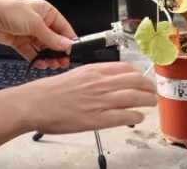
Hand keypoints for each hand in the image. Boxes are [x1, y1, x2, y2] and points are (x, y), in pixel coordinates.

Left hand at [0, 0, 75, 69]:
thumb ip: (51, 37)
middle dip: (58, 51)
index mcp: (46, 12)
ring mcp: (29, 32)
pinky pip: (31, 52)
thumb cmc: (10, 11)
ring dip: (48, 57)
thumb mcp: (35, 23)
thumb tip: (66, 45)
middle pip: (53, 40)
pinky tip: (40, 64)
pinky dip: (36, 59)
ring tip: (52, 65)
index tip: (72, 52)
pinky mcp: (19, 41)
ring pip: (43, 48)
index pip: (63, 27)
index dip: (68, 40)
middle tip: (63, 63)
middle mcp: (39, 22)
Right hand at [7, 62, 156, 133]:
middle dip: (148, 87)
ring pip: (134, 97)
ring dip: (147, 101)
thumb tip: (108, 81)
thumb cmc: (50, 91)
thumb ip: (93, 77)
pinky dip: (135, 117)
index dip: (139, 74)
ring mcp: (99, 101)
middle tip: (152, 92)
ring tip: (151, 104)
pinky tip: (138, 118)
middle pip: (135, 81)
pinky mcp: (96, 119)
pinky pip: (124, 116)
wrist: (34, 104)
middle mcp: (100, 83)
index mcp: (93, 70)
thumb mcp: (74, 75)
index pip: (126, 67)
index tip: (143, 78)